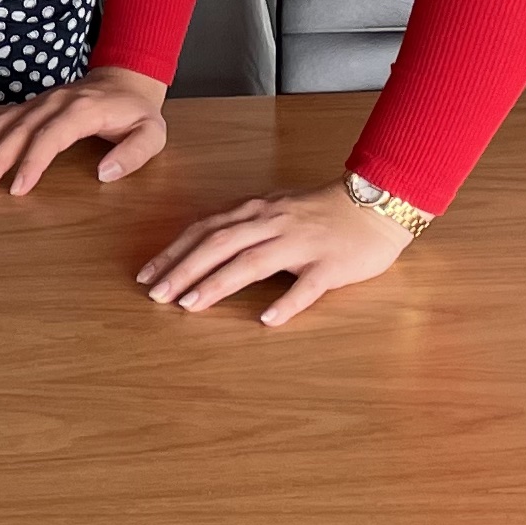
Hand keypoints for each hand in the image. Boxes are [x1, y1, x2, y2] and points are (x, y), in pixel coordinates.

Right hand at [0, 66, 170, 195]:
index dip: (33, 162)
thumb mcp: (153, 134)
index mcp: (82, 109)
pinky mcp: (29, 106)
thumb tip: (104, 174)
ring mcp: (38, 101)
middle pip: (19, 130)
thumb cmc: (138, 113)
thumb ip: (133, 154)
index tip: (17, 188)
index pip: (51, 136)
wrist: (127, 79)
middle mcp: (54, 102)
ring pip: (2, 122)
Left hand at [137, 188, 412, 326]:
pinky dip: (286, 303)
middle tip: (156, 295)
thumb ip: (245, 223)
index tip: (147, 274)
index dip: (174, 252)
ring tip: (190, 305)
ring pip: (252, 262)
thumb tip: (207, 242)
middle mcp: (273, 223)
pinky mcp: (330, 265)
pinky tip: (266, 320)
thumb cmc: (325, 210)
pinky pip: (306, 286)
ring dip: (217, 284)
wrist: (378, 203)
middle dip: (184, 270)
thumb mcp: (278, 208)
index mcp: (258, 211)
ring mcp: (302, 244)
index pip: (206, 230)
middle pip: (219, 245)